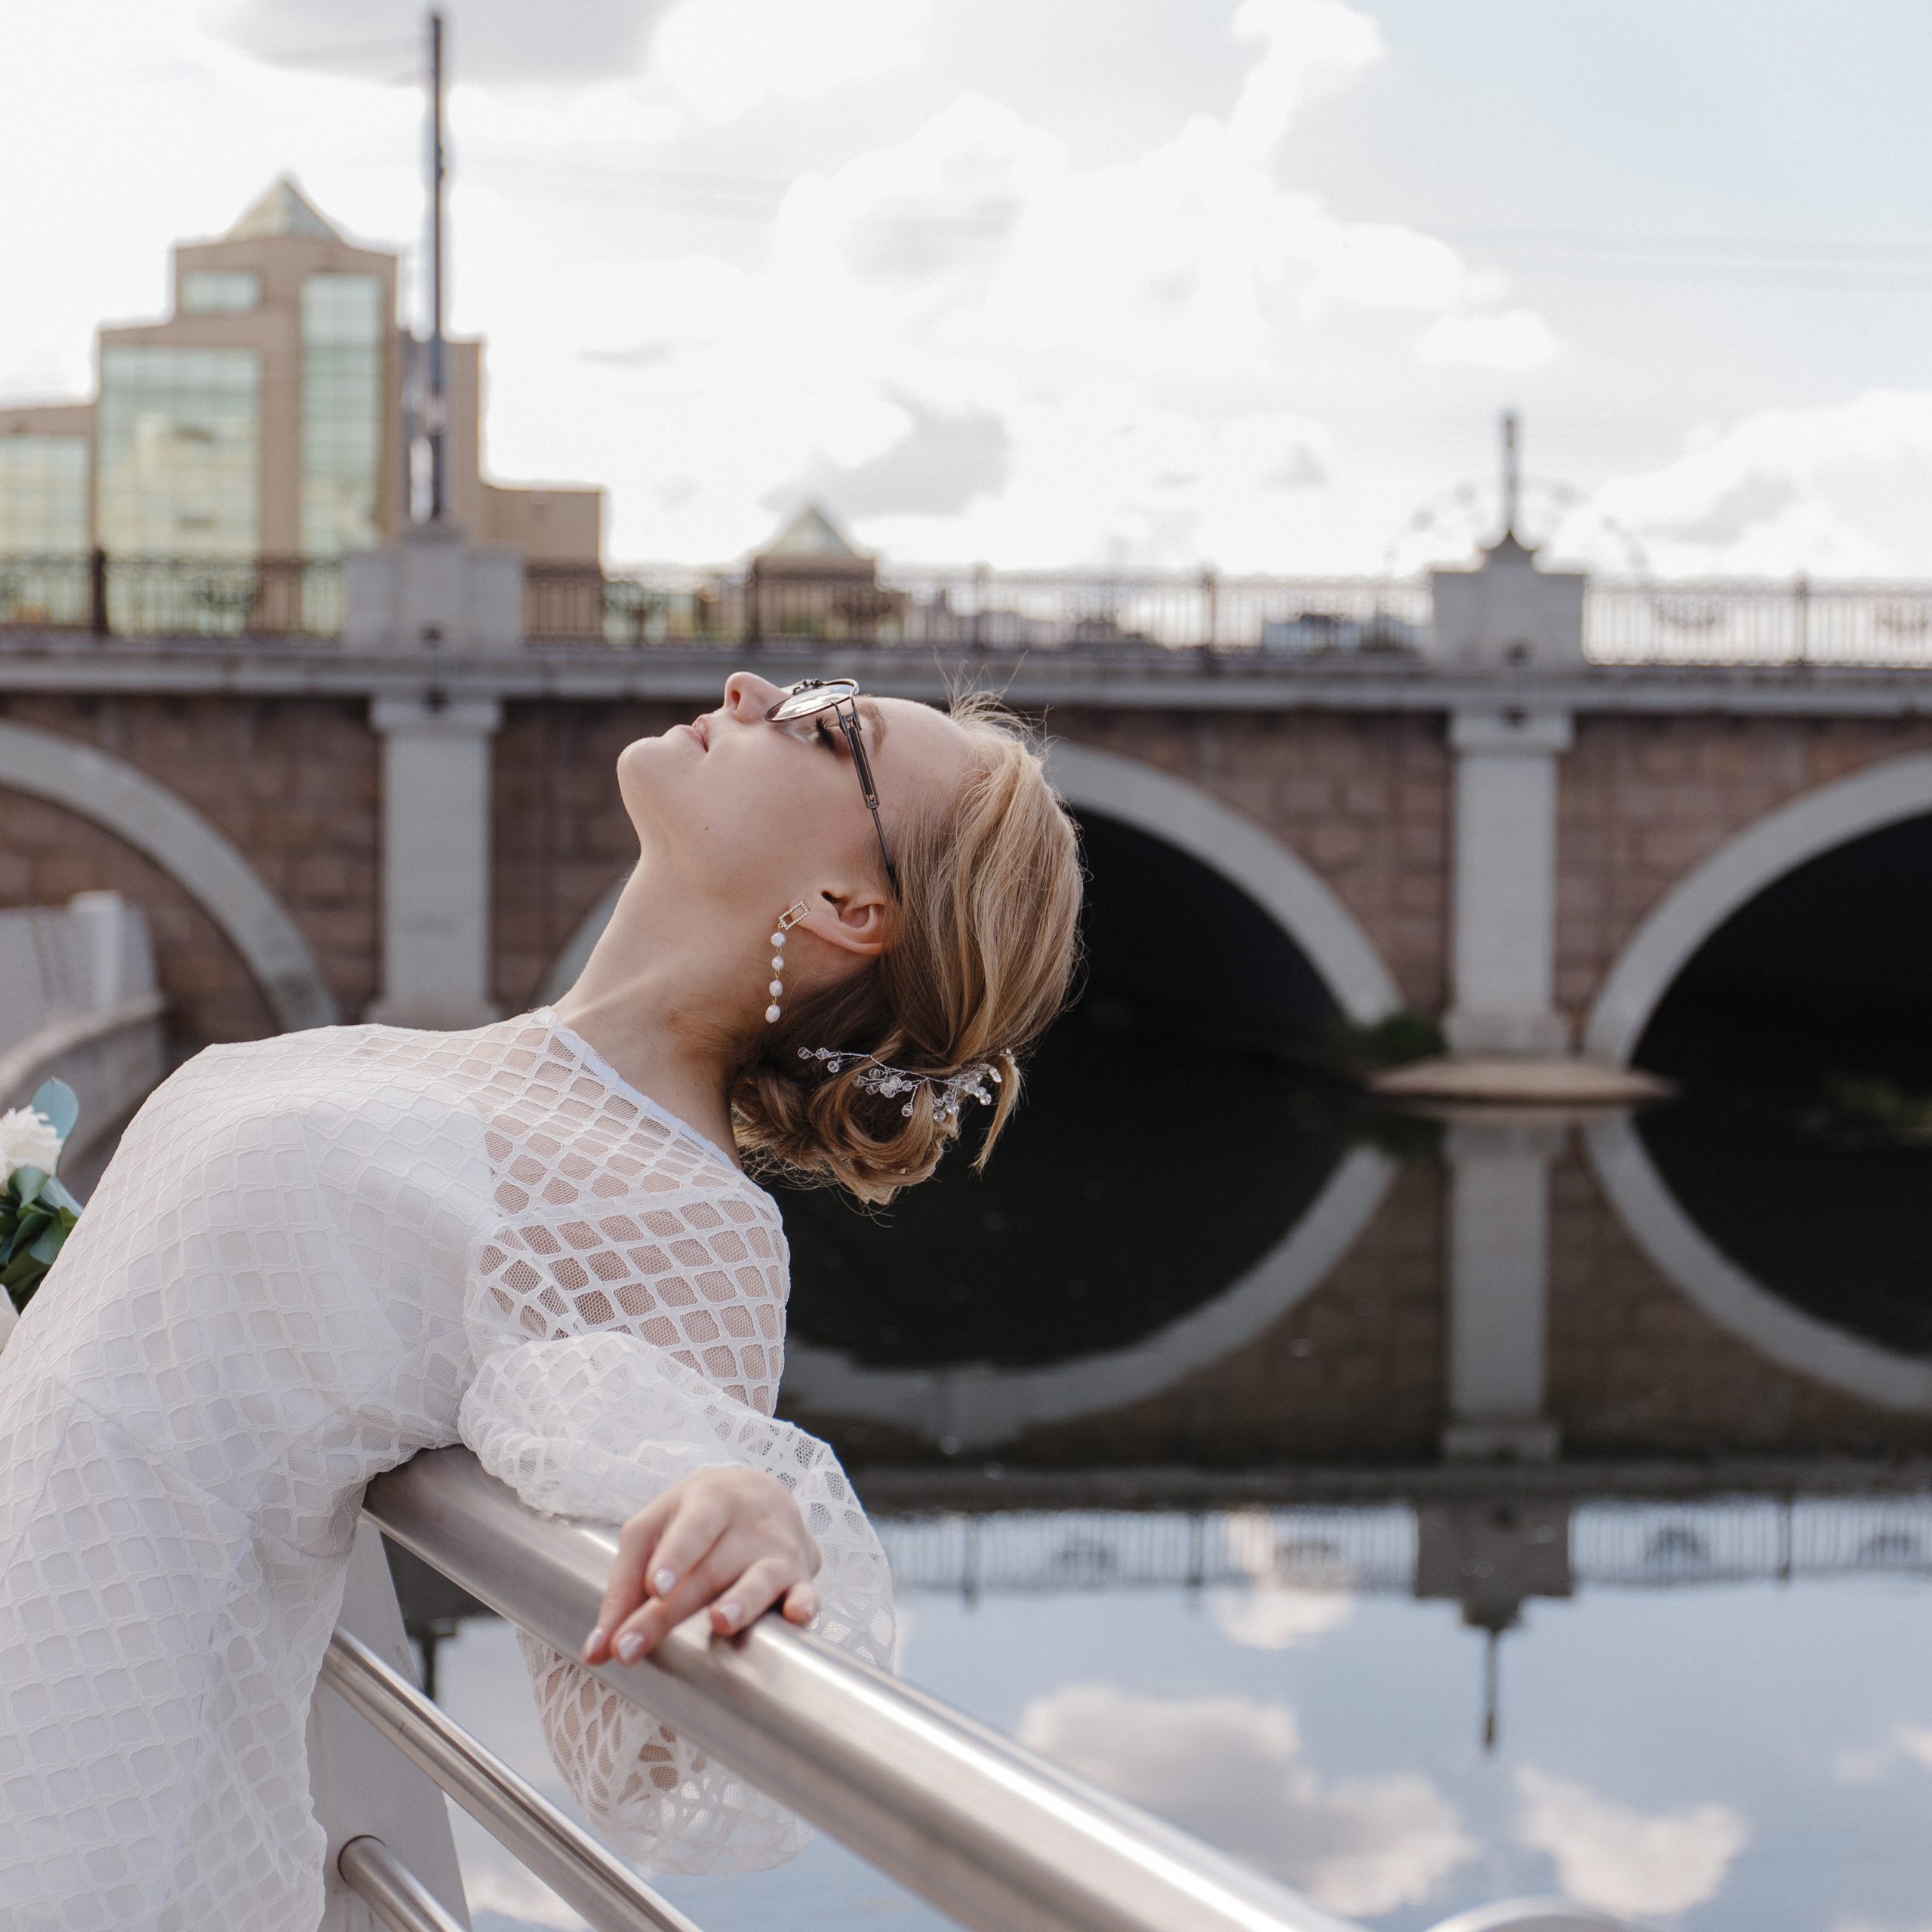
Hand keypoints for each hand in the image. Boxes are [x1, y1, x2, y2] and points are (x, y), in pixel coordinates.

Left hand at [579, 1466, 821, 1666]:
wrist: (763, 1493)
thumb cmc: (695, 1518)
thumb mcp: (655, 1529)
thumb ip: (624, 1586)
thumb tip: (595, 1652)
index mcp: (709, 1502)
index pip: (691, 1528)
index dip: (674, 1556)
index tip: (655, 1587)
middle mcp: (747, 1525)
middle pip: (707, 1572)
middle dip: (666, 1614)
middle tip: (628, 1649)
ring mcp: (777, 1552)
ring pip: (761, 1578)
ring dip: (742, 1601)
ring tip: (721, 1622)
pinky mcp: (801, 1578)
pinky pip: (807, 1592)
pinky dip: (805, 1604)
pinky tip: (799, 1615)